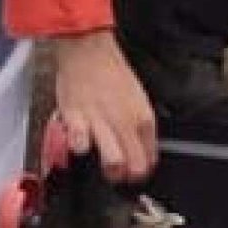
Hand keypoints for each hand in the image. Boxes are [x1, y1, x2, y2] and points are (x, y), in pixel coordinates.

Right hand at [50, 32, 158, 183]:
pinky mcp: (77, 120)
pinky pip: (80, 147)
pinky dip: (79, 149)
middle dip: (126, 177)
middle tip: (118, 173)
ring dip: (108, 169)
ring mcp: (101, 123)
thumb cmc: (111, 72)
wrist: (88, 51)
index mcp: (143, 118)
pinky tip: (79, 142)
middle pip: (134, 167)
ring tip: (100, 162)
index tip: (135, 169)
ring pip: (113, 163)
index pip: (150, 159)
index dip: (142, 169)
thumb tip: (143, 150)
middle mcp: (125, 123)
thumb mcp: (138, 99)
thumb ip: (140, 127)